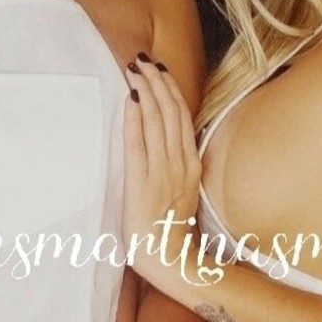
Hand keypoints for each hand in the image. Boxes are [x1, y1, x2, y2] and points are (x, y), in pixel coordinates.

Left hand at [123, 52, 201, 288]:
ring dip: (145, 91)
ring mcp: (162, 173)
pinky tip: (129, 99)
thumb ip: (179, 170)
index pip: (182, 118)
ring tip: (135, 69)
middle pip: (170, 112)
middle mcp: (180, 164)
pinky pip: (138, 144)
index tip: (159, 71)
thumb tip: (172, 149)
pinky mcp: (142, 184)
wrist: (171, 261)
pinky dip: (134, 119)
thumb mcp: (184, 195)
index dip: (170, 90)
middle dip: (156, 82)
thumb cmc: (171, 233)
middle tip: (143, 60)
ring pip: (156, 121)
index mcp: (191, 165)